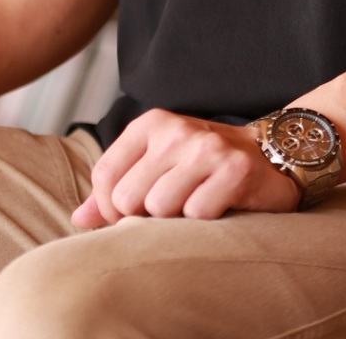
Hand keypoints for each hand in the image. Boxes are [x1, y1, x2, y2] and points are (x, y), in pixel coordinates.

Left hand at [72, 109, 299, 227]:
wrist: (267, 154)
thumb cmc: (201, 166)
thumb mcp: (155, 165)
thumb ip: (116, 189)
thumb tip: (78, 220)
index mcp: (149, 124)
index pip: (104, 176)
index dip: (110, 209)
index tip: (131, 215)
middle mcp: (175, 130)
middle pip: (129, 198)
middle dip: (146, 216)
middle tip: (172, 207)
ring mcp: (206, 148)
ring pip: (161, 209)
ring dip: (177, 219)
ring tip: (195, 202)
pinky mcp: (234, 169)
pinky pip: (198, 215)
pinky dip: (206, 221)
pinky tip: (219, 205)